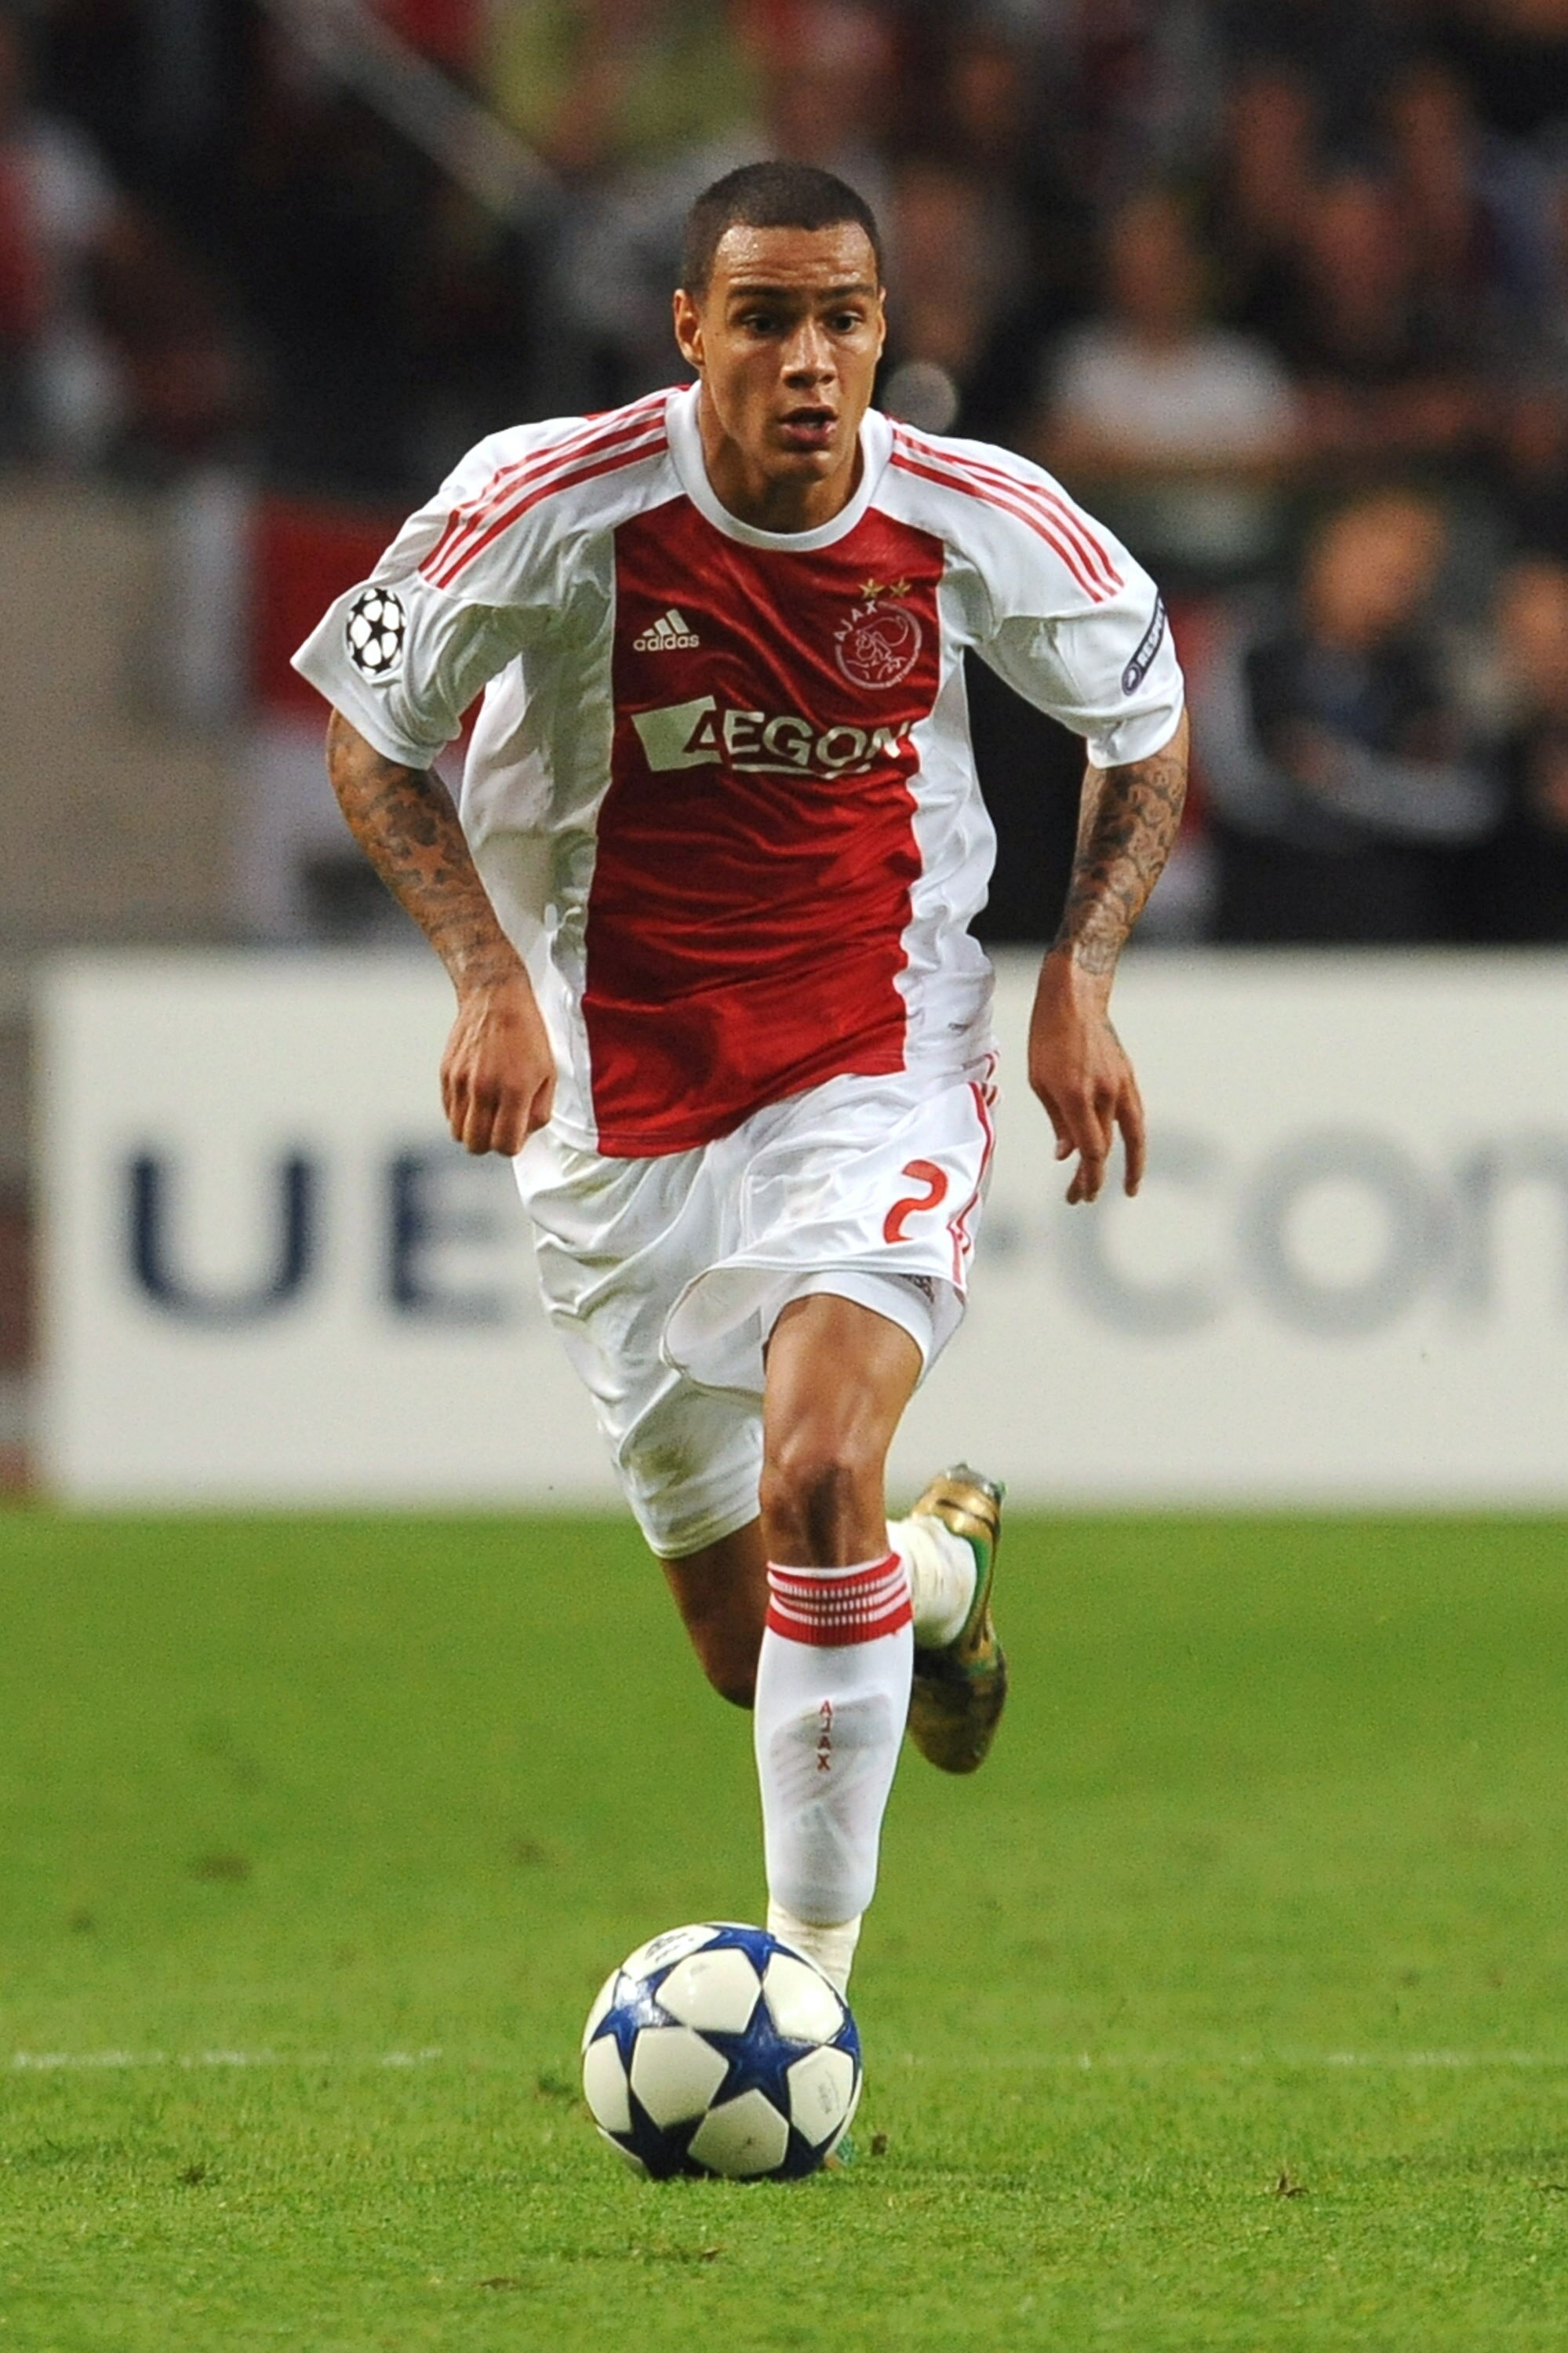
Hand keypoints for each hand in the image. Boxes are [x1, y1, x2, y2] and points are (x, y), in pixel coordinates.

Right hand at [440, 972, 554, 1154]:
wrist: (496, 996)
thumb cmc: (528, 1034)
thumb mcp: (549, 1073)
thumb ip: (539, 1111)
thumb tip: (523, 1136)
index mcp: (514, 1090)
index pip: (505, 1145)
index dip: (511, 1146)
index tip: (515, 1134)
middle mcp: (484, 1088)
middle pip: (476, 1145)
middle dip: (489, 1144)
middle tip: (499, 1128)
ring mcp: (461, 1082)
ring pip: (457, 1132)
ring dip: (472, 1130)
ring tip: (487, 1112)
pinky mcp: (446, 1073)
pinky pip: (448, 1111)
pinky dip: (461, 1112)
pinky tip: (476, 1096)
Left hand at [1027, 952, 1145, 1204]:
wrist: (1075, 999)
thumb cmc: (1048, 1037)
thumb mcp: (1039, 1081)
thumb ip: (1057, 1121)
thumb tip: (1066, 1154)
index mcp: (1076, 1097)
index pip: (1090, 1150)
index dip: (1087, 1178)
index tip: (1081, 1195)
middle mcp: (1103, 1094)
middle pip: (1105, 1148)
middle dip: (1093, 1177)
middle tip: (1082, 1198)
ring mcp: (1120, 1085)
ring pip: (1129, 1135)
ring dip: (1130, 1164)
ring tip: (1131, 1186)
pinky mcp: (1128, 1077)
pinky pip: (1134, 1116)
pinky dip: (1133, 1138)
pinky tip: (1129, 1151)